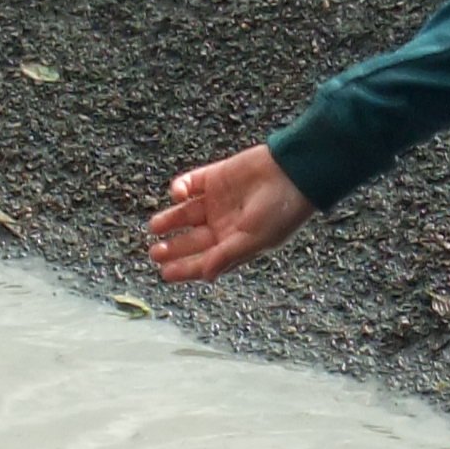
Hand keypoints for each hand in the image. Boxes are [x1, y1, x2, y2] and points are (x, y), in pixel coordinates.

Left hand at [148, 144, 314, 282]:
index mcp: (236, 243)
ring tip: (155, 227)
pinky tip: (178, 195)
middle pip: (192, 239)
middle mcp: (225, 224)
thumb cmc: (282, 211)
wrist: (294, 172)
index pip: (205, 260)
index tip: (165, 273)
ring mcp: (218, 201)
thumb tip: (205, 276)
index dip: (185, 268)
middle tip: (155, 252)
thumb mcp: (256, 239)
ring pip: (185, 214)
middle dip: (173, 247)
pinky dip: (180, 189)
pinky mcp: (215, 177)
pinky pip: (190, 184)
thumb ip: (227, 256)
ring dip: (169, 220)